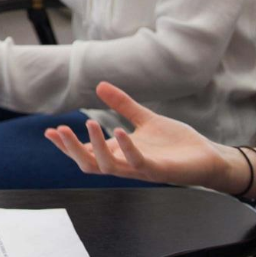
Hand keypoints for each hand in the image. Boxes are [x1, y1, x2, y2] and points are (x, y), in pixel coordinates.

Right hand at [43, 82, 238, 190]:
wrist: (207, 157)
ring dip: (96, 146)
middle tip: (59, 130)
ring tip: (89, 123)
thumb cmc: (176, 143)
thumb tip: (100, 85)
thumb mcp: (145, 119)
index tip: (49, 131)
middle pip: (88, 164)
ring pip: (108, 166)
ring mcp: (140, 170)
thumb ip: (123, 105)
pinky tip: (119, 131)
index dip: (66, 145)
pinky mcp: (158, 171)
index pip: (85, 153)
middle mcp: (125, 164)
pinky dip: (126, 148)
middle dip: (71, 149)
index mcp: (119, 153)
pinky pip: (137, 163)